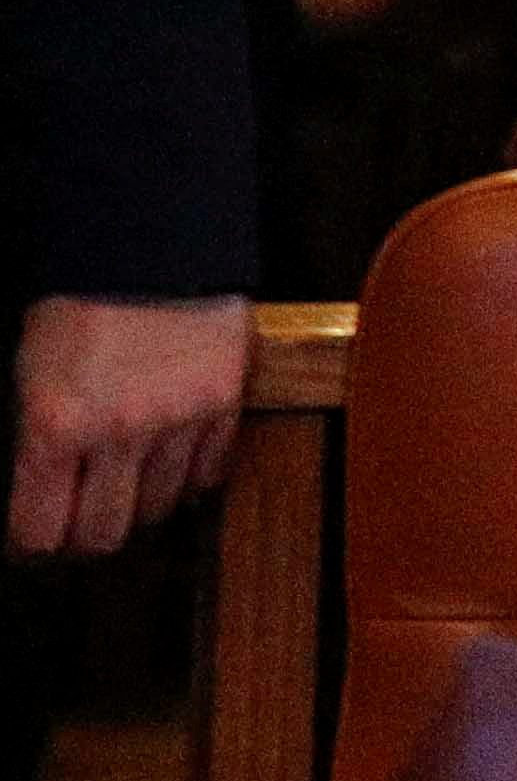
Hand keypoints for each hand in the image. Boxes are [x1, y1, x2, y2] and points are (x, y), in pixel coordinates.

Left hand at [13, 295, 254, 559]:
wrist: (149, 239)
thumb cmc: (78, 296)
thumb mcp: (27, 369)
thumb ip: (34, 434)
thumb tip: (37, 487)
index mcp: (55, 423)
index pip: (39, 529)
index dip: (33, 541)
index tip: (35, 535)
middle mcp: (118, 431)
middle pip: (103, 533)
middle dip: (85, 534)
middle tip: (79, 520)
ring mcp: (177, 419)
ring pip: (158, 508)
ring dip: (139, 504)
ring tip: (128, 485)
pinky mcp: (224, 402)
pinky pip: (209, 472)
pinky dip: (189, 477)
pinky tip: (170, 462)